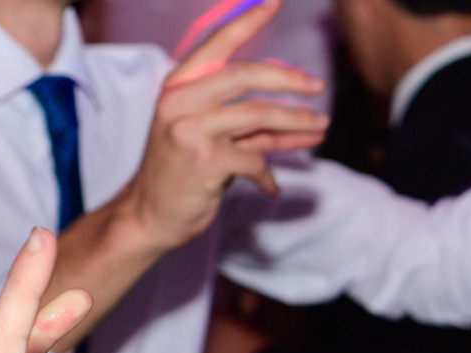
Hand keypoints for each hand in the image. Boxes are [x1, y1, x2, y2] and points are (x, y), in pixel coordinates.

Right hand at [118, 0, 327, 249]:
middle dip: (289, 79)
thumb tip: (305, 117)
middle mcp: (179, 100)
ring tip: (320, 128)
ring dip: (296, 122)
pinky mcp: (203, 159)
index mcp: (178, 85)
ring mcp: (188, 128)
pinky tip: (271, 186)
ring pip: (257, 114)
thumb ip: (250, 123)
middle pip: (245, 74)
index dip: (247, 21)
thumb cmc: (183, 173)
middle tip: (318, 86)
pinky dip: (269, 175)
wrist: (150, 214)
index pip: (217, 44)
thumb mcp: (211, 137)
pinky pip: (255, 159)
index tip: (275, 2)